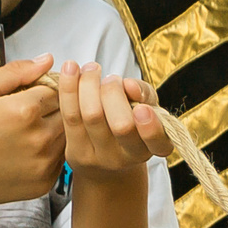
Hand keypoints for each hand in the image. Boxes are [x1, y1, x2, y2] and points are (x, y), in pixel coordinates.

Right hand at [0, 55, 65, 209]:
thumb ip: (14, 72)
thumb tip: (46, 59)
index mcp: (24, 110)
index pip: (56, 89)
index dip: (41, 89)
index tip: (24, 95)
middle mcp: (39, 138)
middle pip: (66, 112)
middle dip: (50, 109)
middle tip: (21, 115)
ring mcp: (44, 163)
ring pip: (66, 136)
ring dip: (51, 131)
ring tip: (19, 134)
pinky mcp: (44, 182)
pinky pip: (59, 160)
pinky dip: (48, 153)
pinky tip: (21, 153)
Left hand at [55, 65, 170, 178]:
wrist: (104, 154)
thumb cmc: (130, 121)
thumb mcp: (147, 106)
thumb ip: (144, 94)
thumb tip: (129, 85)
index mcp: (155, 147)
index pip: (158, 142)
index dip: (151, 128)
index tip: (142, 108)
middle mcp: (129, 159)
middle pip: (121, 126)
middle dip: (113, 92)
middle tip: (112, 78)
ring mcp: (101, 158)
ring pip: (92, 116)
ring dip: (89, 84)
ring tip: (91, 69)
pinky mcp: (76, 153)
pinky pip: (71, 116)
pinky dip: (69, 87)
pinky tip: (71, 69)